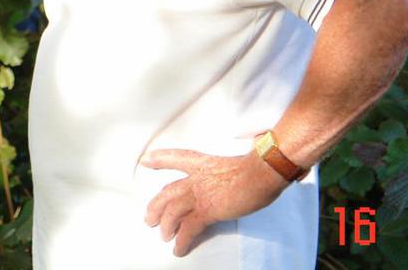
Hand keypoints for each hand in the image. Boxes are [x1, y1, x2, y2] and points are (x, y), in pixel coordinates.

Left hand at [140, 148, 287, 256]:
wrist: (261, 172)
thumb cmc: (255, 168)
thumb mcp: (233, 165)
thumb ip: (222, 175)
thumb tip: (226, 185)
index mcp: (202, 163)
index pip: (176, 158)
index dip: (159, 159)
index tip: (146, 160)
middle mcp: (196, 177)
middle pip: (167, 192)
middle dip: (155, 206)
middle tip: (149, 218)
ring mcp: (200, 194)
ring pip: (172, 211)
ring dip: (166, 225)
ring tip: (163, 236)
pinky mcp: (208, 210)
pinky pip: (188, 229)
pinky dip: (182, 241)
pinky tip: (179, 249)